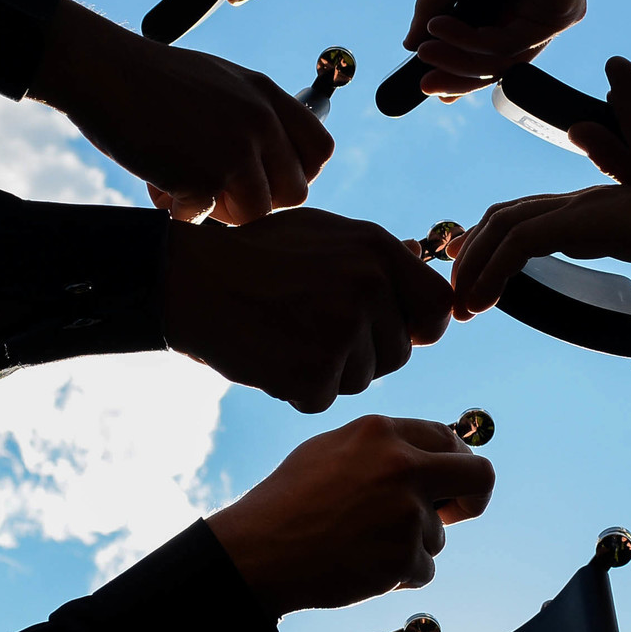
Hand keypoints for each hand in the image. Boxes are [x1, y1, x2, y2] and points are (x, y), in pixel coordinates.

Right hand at [29, 1, 330, 223]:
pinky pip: (209, 218)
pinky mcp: (204, 175)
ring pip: (257, 214)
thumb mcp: (220, 83)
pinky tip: (163, 189)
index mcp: (266, 94)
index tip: (263, 177)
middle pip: (295, 192)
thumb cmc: (151, 81)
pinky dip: (184, 213)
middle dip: (260, 201)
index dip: (294, 173)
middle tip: (220, 190)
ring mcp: (235, 148)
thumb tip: (273, 162)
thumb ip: (253, 116)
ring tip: (187, 189)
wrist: (103, 72)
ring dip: (221, 212)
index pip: (319, 150)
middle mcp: (260, 120)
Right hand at [166, 211, 454, 412]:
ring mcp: (342, 331)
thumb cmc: (257, 255)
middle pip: (398, 353)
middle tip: (318, 333)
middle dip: (365, 354)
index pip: (437, 308)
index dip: (418, 328)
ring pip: (362, 379)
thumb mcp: (323, 233)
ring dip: (330, 372)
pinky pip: (324, 398)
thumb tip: (419, 255)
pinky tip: (272, 356)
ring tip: (289, 337)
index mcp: (377, 250)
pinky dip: (299, 388)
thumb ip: (375, 252)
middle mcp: (368, 287)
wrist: (192, 280)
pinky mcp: (314, 370)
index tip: (393, 332)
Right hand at [208, 415, 492, 617]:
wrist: (259, 551)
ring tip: (360, 545)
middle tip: (459, 512)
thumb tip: (431, 457)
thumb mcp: (330, 450)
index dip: (454, 462)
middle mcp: (402, 466)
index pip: (447, 439)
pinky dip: (398, 575)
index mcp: (382, 432)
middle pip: (480, 476)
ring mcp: (406, 512)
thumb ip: (383, 448)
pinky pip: (422, 569)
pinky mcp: (404, 555)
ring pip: (438, 534)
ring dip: (411, 546)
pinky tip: (361, 567)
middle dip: (474, 497)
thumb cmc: (288, 501)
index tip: (450, 481)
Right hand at [403, 0, 588, 97]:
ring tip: (425, 47)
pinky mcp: (563, 11)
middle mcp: (544, 12)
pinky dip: (470, 41)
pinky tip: (440, 25)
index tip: (428, 86)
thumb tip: (411, 44)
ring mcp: (557, 14)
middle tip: (423, 86)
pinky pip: (510, 44)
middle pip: (502, 64)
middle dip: (458, 76)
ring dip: (457, 58)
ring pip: (504, 60)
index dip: (462, 71)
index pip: (495, 51)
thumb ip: (434, 10)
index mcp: (521, 2)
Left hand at [443, 159, 630, 371]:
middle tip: (452, 296)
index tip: (474, 287)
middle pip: (507, 216)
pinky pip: (519, 239)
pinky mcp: (591, 219)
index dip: (497, 249)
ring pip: (503, 223)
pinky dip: (488, 268)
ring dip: (470, 264)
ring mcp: (589, 208)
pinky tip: (476, 301)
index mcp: (609, 219)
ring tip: (457, 307)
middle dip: (471, 253)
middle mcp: (591, 207)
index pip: (535, 221)